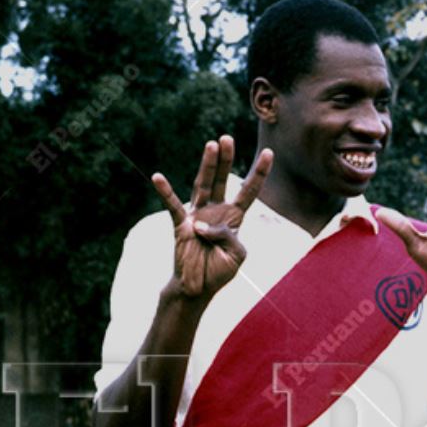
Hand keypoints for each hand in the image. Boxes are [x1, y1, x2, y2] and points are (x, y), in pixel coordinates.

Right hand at [151, 136, 273, 298]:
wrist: (198, 288)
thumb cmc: (218, 272)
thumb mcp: (236, 255)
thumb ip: (228, 237)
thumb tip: (202, 224)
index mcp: (233, 218)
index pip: (249, 191)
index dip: (259, 173)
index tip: (269, 152)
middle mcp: (215, 211)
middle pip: (223, 180)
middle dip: (226, 159)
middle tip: (227, 137)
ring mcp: (197, 216)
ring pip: (203, 185)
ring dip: (207, 166)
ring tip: (211, 145)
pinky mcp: (180, 225)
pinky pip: (173, 206)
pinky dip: (165, 192)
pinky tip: (158, 177)